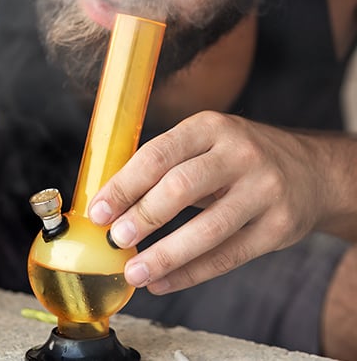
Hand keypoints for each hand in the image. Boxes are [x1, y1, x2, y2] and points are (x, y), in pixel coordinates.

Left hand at [88, 111, 324, 293]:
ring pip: (207, 229)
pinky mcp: (280, 226)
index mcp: (210, 127)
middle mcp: (240, 154)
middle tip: (114, 240)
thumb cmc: (237, 159)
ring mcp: (264, 190)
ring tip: (134, 271)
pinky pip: (228, 256)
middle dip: (142, 217)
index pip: (157, 155)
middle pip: (181, 188)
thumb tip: (107, 203)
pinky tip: (162, 282)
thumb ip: (163, 166)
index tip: (97, 211)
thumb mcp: (205, 143)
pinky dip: (190, 273)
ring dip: (164, 255)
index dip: (123, 186)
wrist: (311, 171)